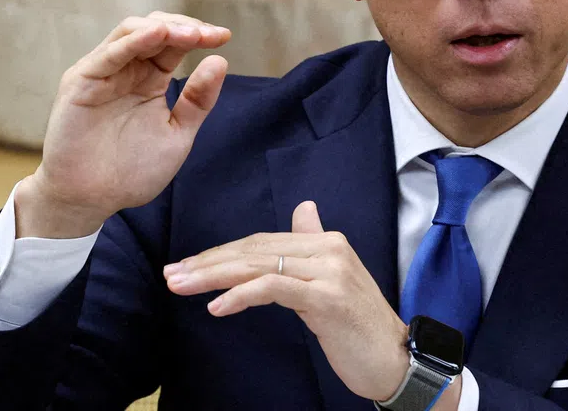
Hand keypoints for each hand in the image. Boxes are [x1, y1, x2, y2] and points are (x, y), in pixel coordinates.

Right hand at [18, 12, 231, 238]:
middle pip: (154, 29)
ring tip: (191, 33)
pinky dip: (133, 42)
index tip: (224, 36)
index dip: (198, 34)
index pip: (173, 44)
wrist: (92, 201)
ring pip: (130, 32)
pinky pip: (107, 55)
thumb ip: (197, 101)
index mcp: (149, 79)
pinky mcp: (80, 83)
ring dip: (163, 28)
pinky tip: (157, 35)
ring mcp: (102, 73)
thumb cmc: (131, 171)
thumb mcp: (177, 134)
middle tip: (210, 34)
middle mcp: (125, 70)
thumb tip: (220, 61)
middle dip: (184, 26)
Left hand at [163, 202, 460, 406]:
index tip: (187, 266)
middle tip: (172, 274)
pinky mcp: (327, 298)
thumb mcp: (332, 281)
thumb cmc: (358, 326)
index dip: (221, 253)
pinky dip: (241, 295)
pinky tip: (216, 306)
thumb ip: (313, 245)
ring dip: (214, 276)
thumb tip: (304, 209)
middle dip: (209, 263)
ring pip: (259, 265)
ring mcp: (329, 272)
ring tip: (182, 286)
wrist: (395, 358)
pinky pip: (274, 289)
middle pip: (256, 250)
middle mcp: (329, 248)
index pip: (262, 241)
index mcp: (327, 242)